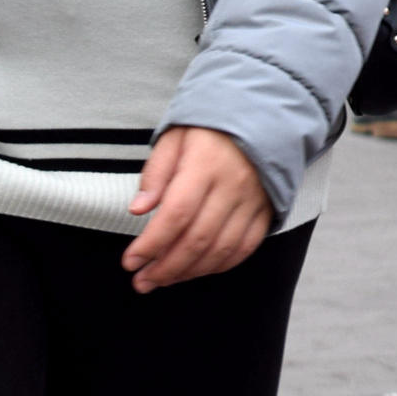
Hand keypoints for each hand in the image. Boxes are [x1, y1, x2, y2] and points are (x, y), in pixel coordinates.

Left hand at [123, 126, 272, 293]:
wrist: (262, 115)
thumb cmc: (211, 128)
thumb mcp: (175, 138)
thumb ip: (155, 174)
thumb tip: (138, 210)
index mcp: (206, 164)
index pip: (176, 214)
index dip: (151, 244)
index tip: (130, 261)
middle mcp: (233, 185)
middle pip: (198, 238)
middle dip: (165, 267)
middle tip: (141, 281)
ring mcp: (253, 200)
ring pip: (221, 249)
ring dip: (189, 272)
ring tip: (162, 280)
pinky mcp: (266, 210)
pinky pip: (245, 247)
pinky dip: (219, 265)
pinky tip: (196, 270)